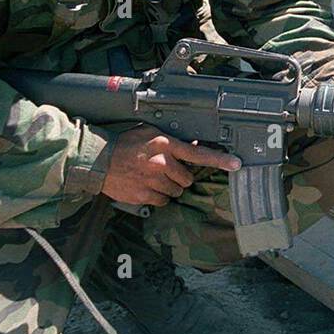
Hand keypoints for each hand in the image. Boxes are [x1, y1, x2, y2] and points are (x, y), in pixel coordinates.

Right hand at [101, 124, 239, 207]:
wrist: (98, 160)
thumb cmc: (124, 144)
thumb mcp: (150, 133)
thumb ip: (171, 141)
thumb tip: (192, 146)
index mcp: (165, 144)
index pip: (198, 153)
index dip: (219, 160)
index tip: (235, 164)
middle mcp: (161, 163)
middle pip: (187, 178)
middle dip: (180, 176)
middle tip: (165, 171)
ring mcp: (152, 180)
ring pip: (176, 191)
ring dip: (169, 187)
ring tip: (153, 178)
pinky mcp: (144, 195)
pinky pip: (162, 201)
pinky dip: (158, 196)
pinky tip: (146, 187)